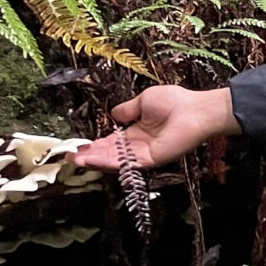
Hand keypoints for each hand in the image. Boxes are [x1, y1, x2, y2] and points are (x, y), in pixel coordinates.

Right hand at [75, 84, 238, 171]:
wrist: (195, 110)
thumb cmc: (175, 101)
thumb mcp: (143, 101)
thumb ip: (126, 111)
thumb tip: (113, 115)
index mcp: (137, 131)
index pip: (112, 141)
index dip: (96, 144)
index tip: (79, 146)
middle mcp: (138, 144)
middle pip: (110, 154)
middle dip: (90, 156)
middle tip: (70, 158)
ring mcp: (144, 153)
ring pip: (115, 160)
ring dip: (95, 160)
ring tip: (76, 161)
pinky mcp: (150, 159)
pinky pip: (127, 163)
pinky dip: (109, 162)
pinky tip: (93, 160)